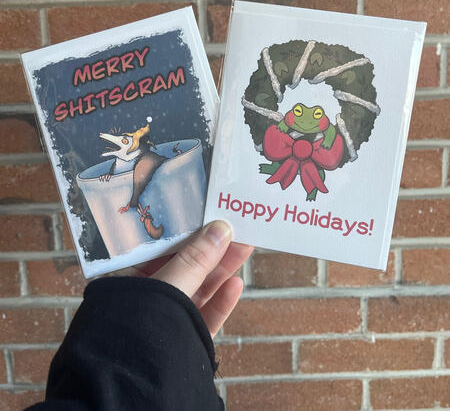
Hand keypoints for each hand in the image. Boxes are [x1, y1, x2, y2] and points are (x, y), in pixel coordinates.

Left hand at [131, 221, 252, 336]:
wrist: (134, 393)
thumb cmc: (136, 331)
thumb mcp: (167, 286)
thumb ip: (195, 260)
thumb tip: (221, 229)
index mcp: (128, 279)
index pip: (160, 247)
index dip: (188, 230)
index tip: (211, 216)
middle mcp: (146, 296)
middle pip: (184, 266)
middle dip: (212, 248)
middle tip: (237, 229)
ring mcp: (165, 317)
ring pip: (198, 288)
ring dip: (221, 270)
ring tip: (244, 248)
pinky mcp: (182, 337)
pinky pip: (203, 315)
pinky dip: (220, 301)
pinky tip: (236, 284)